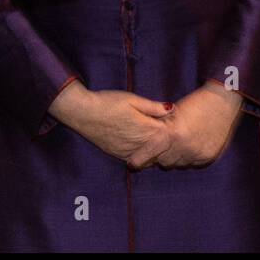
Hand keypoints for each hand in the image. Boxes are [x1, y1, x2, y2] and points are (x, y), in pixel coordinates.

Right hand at [49, 81, 172, 168]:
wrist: (83, 113)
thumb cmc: (108, 102)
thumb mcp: (132, 99)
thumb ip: (153, 107)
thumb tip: (172, 108)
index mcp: (145, 128)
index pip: (167, 134)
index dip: (173, 128)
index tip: (177, 122)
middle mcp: (139, 144)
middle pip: (161, 148)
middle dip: (167, 142)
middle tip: (172, 134)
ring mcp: (128, 151)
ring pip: (150, 157)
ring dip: (156, 151)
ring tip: (159, 142)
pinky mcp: (118, 155)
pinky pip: (137, 160)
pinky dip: (144, 156)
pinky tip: (145, 148)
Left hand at [136, 82, 242, 168]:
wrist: (224, 100)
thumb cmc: (196, 102)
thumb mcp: (174, 112)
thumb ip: (161, 128)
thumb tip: (146, 141)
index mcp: (173, 133)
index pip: (149, 152)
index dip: (139, 159)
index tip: (132, 163)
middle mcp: (185, 147)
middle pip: (163, 161)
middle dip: (160, 156)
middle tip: (162, 147)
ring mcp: (198, 153)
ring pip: (178, 164)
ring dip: (175, 157)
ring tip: (178, 145)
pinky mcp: (208, 157)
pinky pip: (192, 163)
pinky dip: (189, 156)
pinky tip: (191, 145)